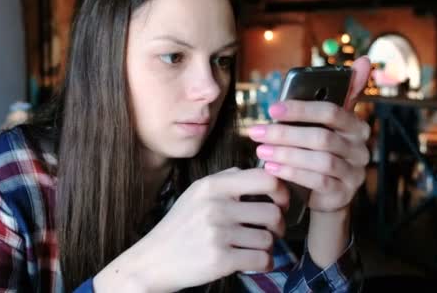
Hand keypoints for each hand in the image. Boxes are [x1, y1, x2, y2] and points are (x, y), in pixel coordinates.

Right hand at [94, 167, 289, 292]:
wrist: (154, 261)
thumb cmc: (180, 227)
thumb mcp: (196, 194)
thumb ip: (226, 180)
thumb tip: (260, 172)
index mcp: (212, 185)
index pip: (265, 179)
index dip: (282, 191)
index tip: (281, 203)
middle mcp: (216, 206)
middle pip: (273, 212)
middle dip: (279, 225)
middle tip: (273, 232)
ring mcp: (218, 233)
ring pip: (268, 239)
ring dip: (268, 247)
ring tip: (256, 248)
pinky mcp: (220, 259)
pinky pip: (261, 259)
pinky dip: (265, 264)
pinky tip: (255, 263)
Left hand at [248, 57, 371, 213]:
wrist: (326, 192)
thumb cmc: (320, 150)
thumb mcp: (326, 124)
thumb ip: (338, 95)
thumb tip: (365, 60)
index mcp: (356, 125)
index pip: (331, 112)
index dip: (301, 109)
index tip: (271, 109)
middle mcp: (360, 148)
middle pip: (322, 138)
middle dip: (284, 134)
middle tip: (256, 132)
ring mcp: (355, 173)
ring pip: (320, 160)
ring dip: (286, 154)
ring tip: (261, 151)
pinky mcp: (344, 194)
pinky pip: (319, 182)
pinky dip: (293, 174)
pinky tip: (273, 169)